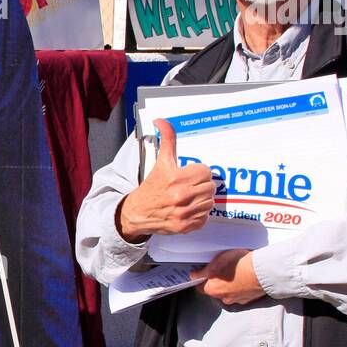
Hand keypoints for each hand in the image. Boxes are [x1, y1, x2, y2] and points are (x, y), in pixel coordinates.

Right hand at [117, 118, 215, 241]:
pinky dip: (199, 215)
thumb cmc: (150, 188)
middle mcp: (181, 195)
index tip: (190, 176)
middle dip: (201, 186)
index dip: (198, 173)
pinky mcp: (186, 226)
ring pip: (209, 202)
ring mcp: (184, 213)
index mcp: (176, 177)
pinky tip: (187, 210)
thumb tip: (161, 121)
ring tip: (189, 199)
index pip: (205, 172)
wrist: (137, 213)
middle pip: (210, 187)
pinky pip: (205, 218)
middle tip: (189, 187)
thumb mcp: (160, 162)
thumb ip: (167, 140)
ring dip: (201, 200)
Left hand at [191, 248, 264, 305]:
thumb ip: (203, 272)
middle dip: (217, 281)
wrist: (262, 271)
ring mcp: (238, 299)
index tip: (204, 271)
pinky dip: (242, 287)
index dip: (202, 278)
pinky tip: (245, 278)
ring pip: (230, 292)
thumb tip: (194, 275)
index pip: (200, 286)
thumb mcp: (216, 263)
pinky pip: (242, 293)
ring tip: (236, 273)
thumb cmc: (238, 265)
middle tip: (222, 269)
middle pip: (216, 290)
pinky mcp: (250, 298)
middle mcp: (224, 298)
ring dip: (231, 285)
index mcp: (212, 290)